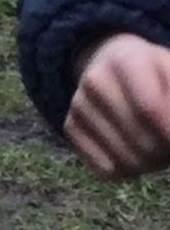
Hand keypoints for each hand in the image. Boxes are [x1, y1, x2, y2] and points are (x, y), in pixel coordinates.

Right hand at [66, 32, 169, 179]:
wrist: (111, 66)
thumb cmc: (155, 77)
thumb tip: (169, 132)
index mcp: (127, 60)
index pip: (150, 109)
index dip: (169, 132)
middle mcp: (95, 79)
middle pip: (143, 141)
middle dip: (164, 151)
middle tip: (168, 142)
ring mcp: (79, 104)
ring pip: (126, 161)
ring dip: (148, 164)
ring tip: (154, 146)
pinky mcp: (69, 127)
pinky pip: (106, 170)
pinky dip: (126, 170)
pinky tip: (131, 151)